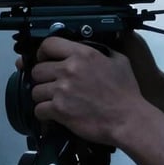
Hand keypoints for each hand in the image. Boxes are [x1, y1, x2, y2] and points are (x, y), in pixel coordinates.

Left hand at [29, 36, 146, 145]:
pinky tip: (55, 114)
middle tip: (52, 85)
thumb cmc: (126, 93)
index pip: (48, 44)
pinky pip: (39, 109)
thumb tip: (90, 48)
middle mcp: (69, 69)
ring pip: (35, 91)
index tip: (44, 59)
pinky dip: (44, 113)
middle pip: (37, 70)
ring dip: (43, 97)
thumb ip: (101, 51)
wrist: (128, 119)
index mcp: (82, 54)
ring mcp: (62, 90)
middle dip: (43, 78)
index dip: (42, 53)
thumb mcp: (119, 61)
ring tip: (55, 101)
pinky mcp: (59, 110)